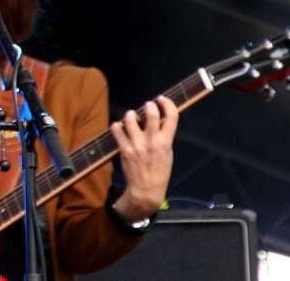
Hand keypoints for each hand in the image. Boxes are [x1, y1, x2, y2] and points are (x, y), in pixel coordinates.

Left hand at [111, 95, 178, 220]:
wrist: (146, 190)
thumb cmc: (159, 171)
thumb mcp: (168, 154)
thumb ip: (164, 136)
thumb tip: (159, 119)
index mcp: (166, 142)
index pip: (172, 117)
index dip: (167, 103)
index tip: (162, 99)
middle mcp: (152, 141)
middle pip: (151, 113)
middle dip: (149, 105)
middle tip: (147, 105)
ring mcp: (137, 144)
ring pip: (130, 119)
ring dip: (130, 114)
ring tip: (131, 116)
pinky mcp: (124, 149)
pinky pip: (117, 129)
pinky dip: (117, 125)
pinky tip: (120, 127)